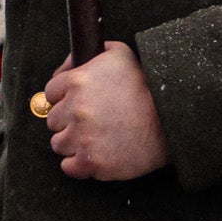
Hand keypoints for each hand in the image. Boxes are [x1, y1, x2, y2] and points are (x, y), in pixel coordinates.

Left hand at [41, 42, 168, 182]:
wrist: (170, 119)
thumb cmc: (145, 85)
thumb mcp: (118, 54)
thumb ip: (88, 53)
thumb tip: (67, 66)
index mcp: (77, 81)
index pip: (51, 92)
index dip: (64, 98)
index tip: (76, 103)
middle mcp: (76, 110)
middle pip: (53, 120)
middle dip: (68, 121)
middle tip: (88, 121)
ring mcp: (83, 137)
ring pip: (59, 144)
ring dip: (72, 142)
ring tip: (93, 138)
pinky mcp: (93, 162)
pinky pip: (68, 167)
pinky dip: (77, 164)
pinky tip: (92, 155)